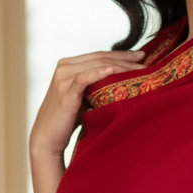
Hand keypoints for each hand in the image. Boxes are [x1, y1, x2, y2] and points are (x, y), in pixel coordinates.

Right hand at [30, 49, 144, 162]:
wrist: (48, 138)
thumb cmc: (68, 119)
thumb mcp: (83, 97)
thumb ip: (96, 85)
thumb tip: (123, 81)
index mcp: (69, 65)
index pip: (100, 55)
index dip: (121, 54)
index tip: (141, 55)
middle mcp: (64, 67)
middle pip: (100, 57)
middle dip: (124, 58)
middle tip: (144, 58)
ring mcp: (63, 78)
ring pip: (96, 65)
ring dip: (119, 65)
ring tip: (138, 66)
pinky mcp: (65, 91)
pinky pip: (84, 78)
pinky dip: (99, 73)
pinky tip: (113, 70)